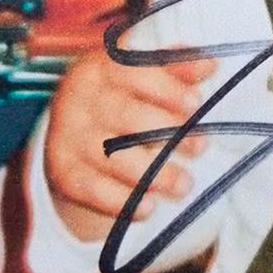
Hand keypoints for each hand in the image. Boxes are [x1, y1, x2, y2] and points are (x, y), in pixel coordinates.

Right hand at [43, 45, 214, 241]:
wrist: (72, 129)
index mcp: (99, 67)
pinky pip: (92, 190)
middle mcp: (77, 98)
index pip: (132, 71)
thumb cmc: (121, 94)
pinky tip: (148, 207)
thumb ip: (175, 69)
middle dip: (167, 132)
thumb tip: (209, 65)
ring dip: (152, 174)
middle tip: (200, 147)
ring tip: (184, 184)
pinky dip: (122, 202)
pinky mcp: (62, 171)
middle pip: (124, 114)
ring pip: (111, 157)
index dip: (167, 87)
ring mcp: (66, 136)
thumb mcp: (142, 75)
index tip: (196, 103)